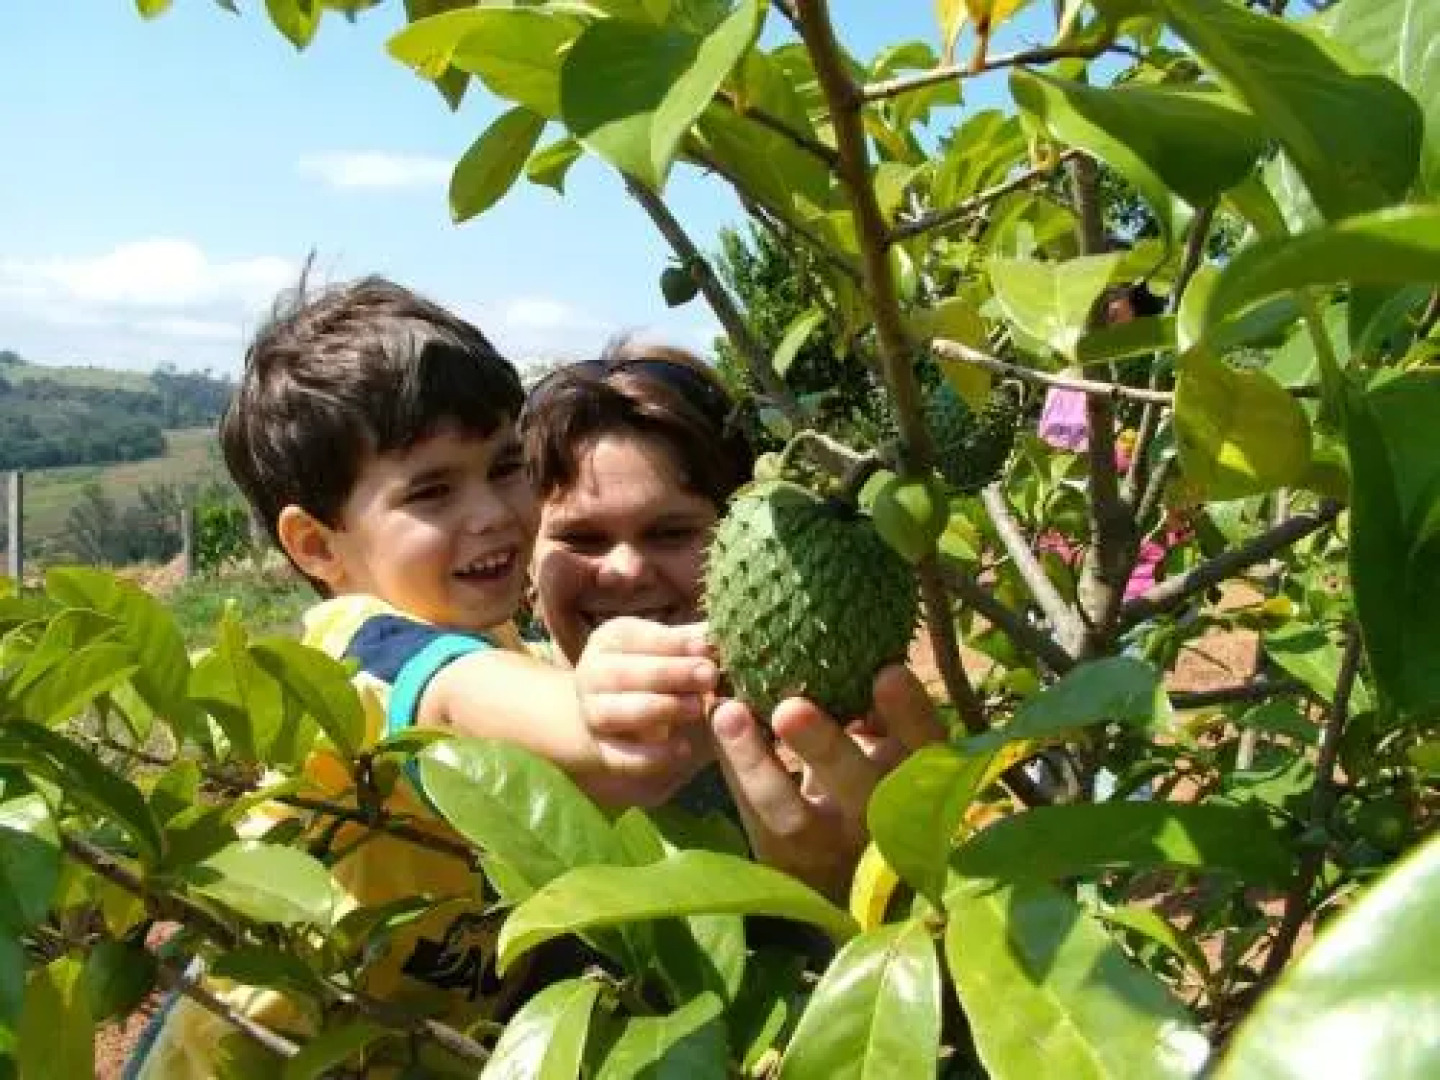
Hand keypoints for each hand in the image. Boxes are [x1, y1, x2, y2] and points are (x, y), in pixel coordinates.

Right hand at [573, 617, 718, 806]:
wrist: (621, 716)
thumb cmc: (658, 672)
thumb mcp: (671, 651)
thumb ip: (694, 643)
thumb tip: (722, 635)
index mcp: (610, 640)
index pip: (633, 637)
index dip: (671, 643)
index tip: (706, 649)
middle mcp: (592, 674)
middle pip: (621, 673)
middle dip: (668, 674)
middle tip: (709, 676)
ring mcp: (592, 714)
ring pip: (612, 713)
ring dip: (658, 709)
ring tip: (698, 708)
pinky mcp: (602, 751)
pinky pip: (620, 757)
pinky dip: (651, 756)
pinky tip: (683, 750)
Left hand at [710, 664, 941, 900]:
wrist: (837, 871)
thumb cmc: (865, 785)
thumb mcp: (886, 751)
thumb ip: (877, 713)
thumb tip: (858, 644)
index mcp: (914, 776)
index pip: (925, 746)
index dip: (911, 714)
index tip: (887, 672)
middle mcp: (876, 816)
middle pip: (858, 787)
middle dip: (824, 747)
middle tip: (790, 707)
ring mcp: (825, 841)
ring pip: (790, 811)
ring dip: (756, 761)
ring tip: (730, 712)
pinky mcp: (780, 851)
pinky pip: (750, 809)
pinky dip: (732, 762)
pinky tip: (715, 717)